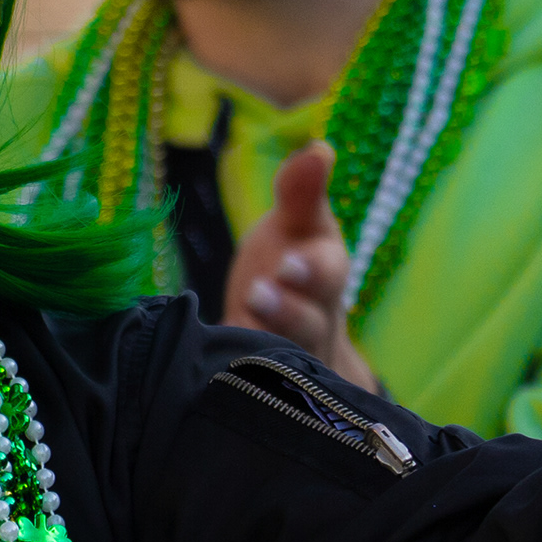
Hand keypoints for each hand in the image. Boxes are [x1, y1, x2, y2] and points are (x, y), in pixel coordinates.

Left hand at [223, 141, 377, 388]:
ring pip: (286, 359)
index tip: (288, 264)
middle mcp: (314, 321)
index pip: (329, 270)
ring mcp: (290, 359)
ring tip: (241, 321)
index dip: (312, 270)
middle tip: (260, 293)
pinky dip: (237, 382)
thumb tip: (319, 149)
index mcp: (325, 275)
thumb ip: (300, 192)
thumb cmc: (290, 267)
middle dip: (288, 310)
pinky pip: (255, 392)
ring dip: (263, 343)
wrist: (293, 336)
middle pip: (310, 321)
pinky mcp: (259, 387)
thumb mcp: (294, 226)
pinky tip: (212, 371)